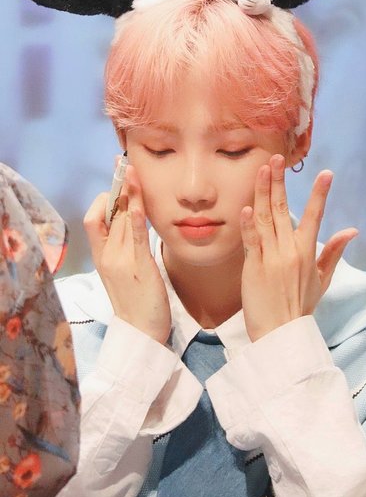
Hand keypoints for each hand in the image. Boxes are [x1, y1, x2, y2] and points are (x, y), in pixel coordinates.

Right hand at [83, 164, 170, 343]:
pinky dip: (137, 216)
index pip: (94, 219)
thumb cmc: (137, 301)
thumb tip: (133, 220)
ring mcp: (121, 260)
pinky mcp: (138, 265)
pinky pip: (136, 236)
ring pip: (121, 219)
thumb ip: (126, 246)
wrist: (141, 332)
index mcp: (102, 256)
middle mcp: (107, 255)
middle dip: (116, 187)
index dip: (105, 199)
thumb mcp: (125, 270)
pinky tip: (140, 201)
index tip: (118, 184)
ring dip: (127, 193)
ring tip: (132, 171)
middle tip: (124, 164)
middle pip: (108, 213)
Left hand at [240, 155, 356, 341]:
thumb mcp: (322, 279)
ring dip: (262, 192)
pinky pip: (251, 241)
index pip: (315, 216)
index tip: (326, 173)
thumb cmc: (300, 306)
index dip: (319, 194)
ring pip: (265, 219)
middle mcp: (290, 250)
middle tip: (277, 159)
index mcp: (307, 252)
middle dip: (279, 181)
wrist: (281, 332)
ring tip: (261, 170)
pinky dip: (249, 224)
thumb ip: (334, 252)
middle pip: (283, 209)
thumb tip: (352, 231)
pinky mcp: (253, 267)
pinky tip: (247, 208)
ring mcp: (270, 257)